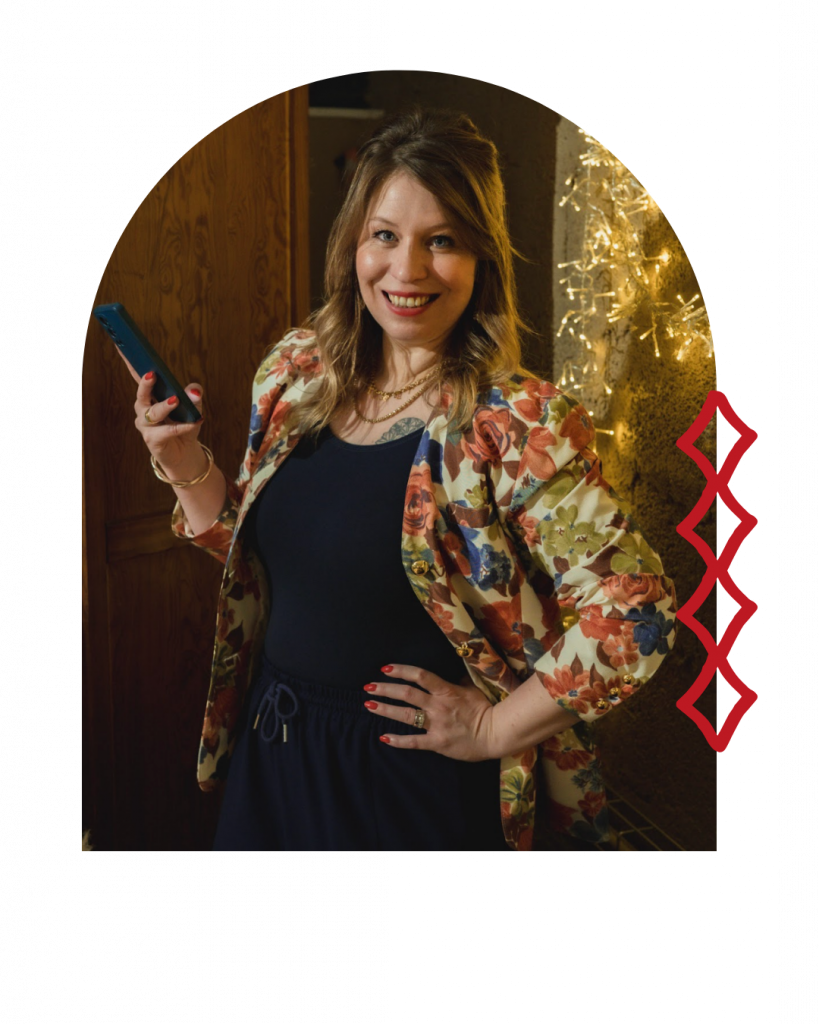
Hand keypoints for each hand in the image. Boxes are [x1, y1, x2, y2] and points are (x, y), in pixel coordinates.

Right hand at [134, 371, 205, 477]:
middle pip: (142, 395)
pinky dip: (182, 426)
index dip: (130, 363)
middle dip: (145, 384)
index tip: (125, 347)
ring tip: (176, 400)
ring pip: (153, 413)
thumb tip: (195, 389)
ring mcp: (146, 426)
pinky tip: (193, 422)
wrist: (183, 453)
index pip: (139, 377)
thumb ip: (194, 396)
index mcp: (150, 396)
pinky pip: (167, 431)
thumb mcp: (193, 408)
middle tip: (152, 375)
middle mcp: (143, 409)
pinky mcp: (153, 440)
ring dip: (165, 405)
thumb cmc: (184, 426)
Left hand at [363, 664, 496, 760]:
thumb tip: (449, 668)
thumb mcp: (472, 688)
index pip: (420, 676)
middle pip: (406, 694)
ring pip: (405, 716)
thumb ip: (457, 679)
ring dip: (385, 710)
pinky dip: (398, 740)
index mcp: (446, 690)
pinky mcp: (437, 743)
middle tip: (368, 687)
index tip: (385, 668)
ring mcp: (436, 725)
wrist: (496, 733)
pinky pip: (414, 742)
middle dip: (385, 689)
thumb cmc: (485, 709)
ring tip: (369, 705)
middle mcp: (438, 706)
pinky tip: (383, 737)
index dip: (401, 670)